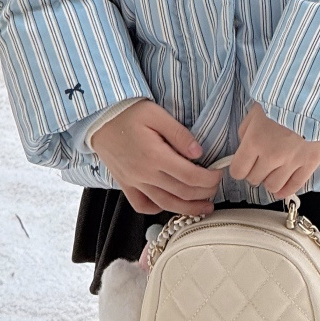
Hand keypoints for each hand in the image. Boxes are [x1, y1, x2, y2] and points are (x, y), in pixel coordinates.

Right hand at [91, 100, 222, 215]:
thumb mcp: (157, 114)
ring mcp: (133, 182)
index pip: (189, 176)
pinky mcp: (125, 184)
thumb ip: (179, 134)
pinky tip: (171, 204)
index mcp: (155, 156)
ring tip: (204, 208)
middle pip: (181, 193)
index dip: (209, 179)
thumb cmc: (130, 112)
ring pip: (165, 204)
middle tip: (216, 188)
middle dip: (203, 194)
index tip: (219, 174)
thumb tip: (199, 154)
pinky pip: (143, 205)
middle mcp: (144, 174)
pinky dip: (158, 209)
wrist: (99, 118)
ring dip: (187, 209)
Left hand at [227, 103, 319, 198]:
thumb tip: (245, 147)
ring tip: (274, 170)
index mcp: (255, 141)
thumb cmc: (283, 98)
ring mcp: (291, 162)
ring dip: (270, 180)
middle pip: (254, 179)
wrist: (314, 94)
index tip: (245, 163)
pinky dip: (286, 189)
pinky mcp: (309, 163)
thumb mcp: (257, 109)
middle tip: (262, 162)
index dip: (240, 168)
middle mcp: (271, 156)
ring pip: (273, 187)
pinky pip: (295, 185)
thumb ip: (246, 130)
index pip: (238, 171)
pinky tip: (283, 186)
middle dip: (256, 172)